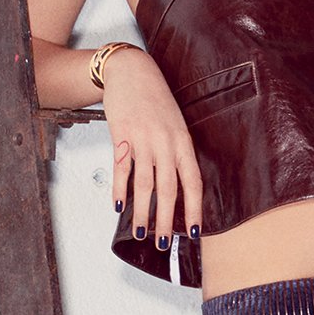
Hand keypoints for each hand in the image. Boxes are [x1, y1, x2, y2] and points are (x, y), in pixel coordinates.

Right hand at [102, 49, 202, 251]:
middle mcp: (165, 143)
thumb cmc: (154, 98)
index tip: (194, 230)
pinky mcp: (122, 136)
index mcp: (183, 141)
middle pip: (169, 189)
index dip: (194, 208)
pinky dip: (119, 189)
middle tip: (164, 243)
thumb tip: (177, 184)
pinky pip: (121, 169)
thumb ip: (176, 151)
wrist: (131, 71)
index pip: (193, 181)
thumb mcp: (175, 123)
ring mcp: (143, 140)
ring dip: (142, 212)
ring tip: (141, 232)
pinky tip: (119, 206)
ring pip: (144, 184)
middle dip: (167, 220)